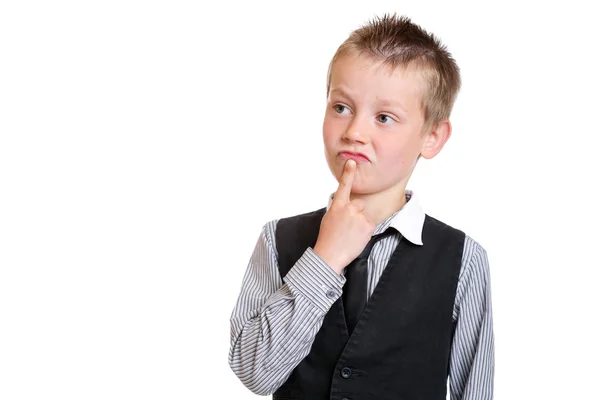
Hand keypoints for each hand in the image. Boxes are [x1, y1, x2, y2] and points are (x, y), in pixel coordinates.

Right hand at [313, 159, 375, 274]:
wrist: (330, 255)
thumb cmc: (328, 238)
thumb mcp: (329, 219)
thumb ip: (339, 209)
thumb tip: (347, 207)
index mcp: (338, 206)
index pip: (344, 186)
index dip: (348, 173)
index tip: (352, 162)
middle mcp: (349, 208)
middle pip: (360, 204)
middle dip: (357, 213)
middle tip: (348, 227)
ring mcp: (359, 216)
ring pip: (365, 215)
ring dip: (361, 223)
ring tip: (351, 235)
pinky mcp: (368, 225)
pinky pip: (370, 224)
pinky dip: (366, 231)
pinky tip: (356, 238)